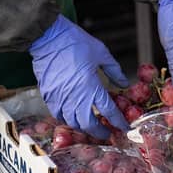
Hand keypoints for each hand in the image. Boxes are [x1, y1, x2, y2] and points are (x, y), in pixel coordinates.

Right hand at [29, 15, 129, 138]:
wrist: (49, 39)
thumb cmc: (76, 43)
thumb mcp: (101, 53)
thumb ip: (114, 70)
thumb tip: (124, 83)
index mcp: (91, 86)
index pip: (108, 110)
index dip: (118, 121)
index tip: (124, 127)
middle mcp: (76, 97)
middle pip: (88, 124)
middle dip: (99, 132)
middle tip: (107, 133)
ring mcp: (60, 98)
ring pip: (72, 122)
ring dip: (83, 126)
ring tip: (91, 125)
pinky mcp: (49, 96)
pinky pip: (58, 115)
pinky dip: (67, 119)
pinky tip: (72, 116)